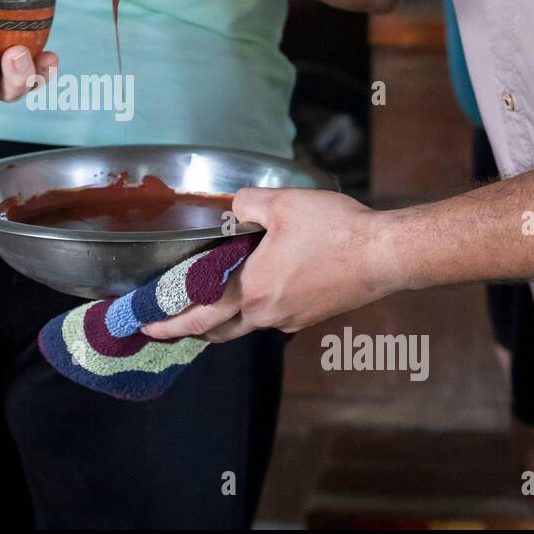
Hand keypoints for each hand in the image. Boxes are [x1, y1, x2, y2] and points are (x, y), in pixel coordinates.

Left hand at [143, 188, 398, 342]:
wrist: (385, 255)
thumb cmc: (335, 230)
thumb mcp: (281, 203)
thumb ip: (245, 203)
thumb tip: (234, 207)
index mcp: (251, 290)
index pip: (198, 315)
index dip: (168, 322)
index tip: (148, 324)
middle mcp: (267, 314)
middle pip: (218, 330)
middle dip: (190, 328)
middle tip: (170, 322)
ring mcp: (291, 319)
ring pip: (246, 324)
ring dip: (224, 319)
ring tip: (211, 303)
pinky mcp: (311, 316)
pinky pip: (273, 317)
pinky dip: (256, 309)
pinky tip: (262, 287)